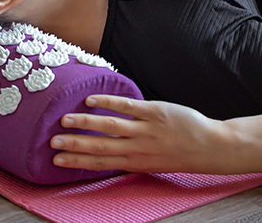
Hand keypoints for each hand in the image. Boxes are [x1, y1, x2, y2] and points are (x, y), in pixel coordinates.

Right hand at [50, 95, 234, 172]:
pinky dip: (109, 103)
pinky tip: (92, 100)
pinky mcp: (156, 113)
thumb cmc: (180, 154)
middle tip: (52, 141)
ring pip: (110, 127)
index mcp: (135, 162)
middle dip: (75, 144)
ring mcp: (146, 130)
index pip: (100, 162)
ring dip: (86, 123)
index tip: (57, 159)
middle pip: (100, 146)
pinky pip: (128, 107)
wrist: (209, 147)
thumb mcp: (152, 162)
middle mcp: (137, 149)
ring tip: (66, 119)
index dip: (77, 160)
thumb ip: (131, 156)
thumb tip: (107, 150)